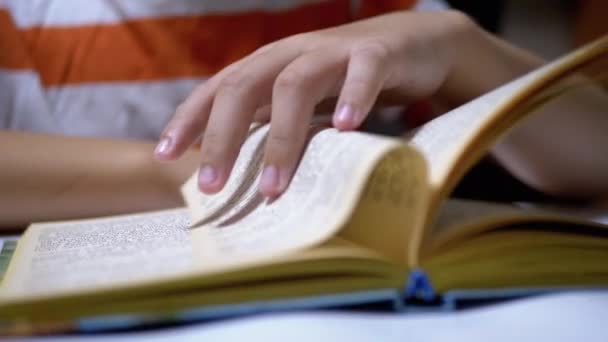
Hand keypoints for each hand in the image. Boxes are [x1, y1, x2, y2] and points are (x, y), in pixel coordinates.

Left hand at [155, 10, 467, 196]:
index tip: (165, 157)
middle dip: (223, 138)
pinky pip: (363, 70)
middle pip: (244, 86)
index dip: (189, 119)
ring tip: (273, 186)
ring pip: (295, 84)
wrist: (411, 45)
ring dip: (281, 137)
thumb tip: (239, 170)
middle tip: (212, 187)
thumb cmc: (346, 81)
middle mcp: (292, 53)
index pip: (218, 89)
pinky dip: (352, 96)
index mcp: (270, 66)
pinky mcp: (377, 53)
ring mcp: (334, 51)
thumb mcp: (303, 103)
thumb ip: (274, 125)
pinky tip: (344, 126)